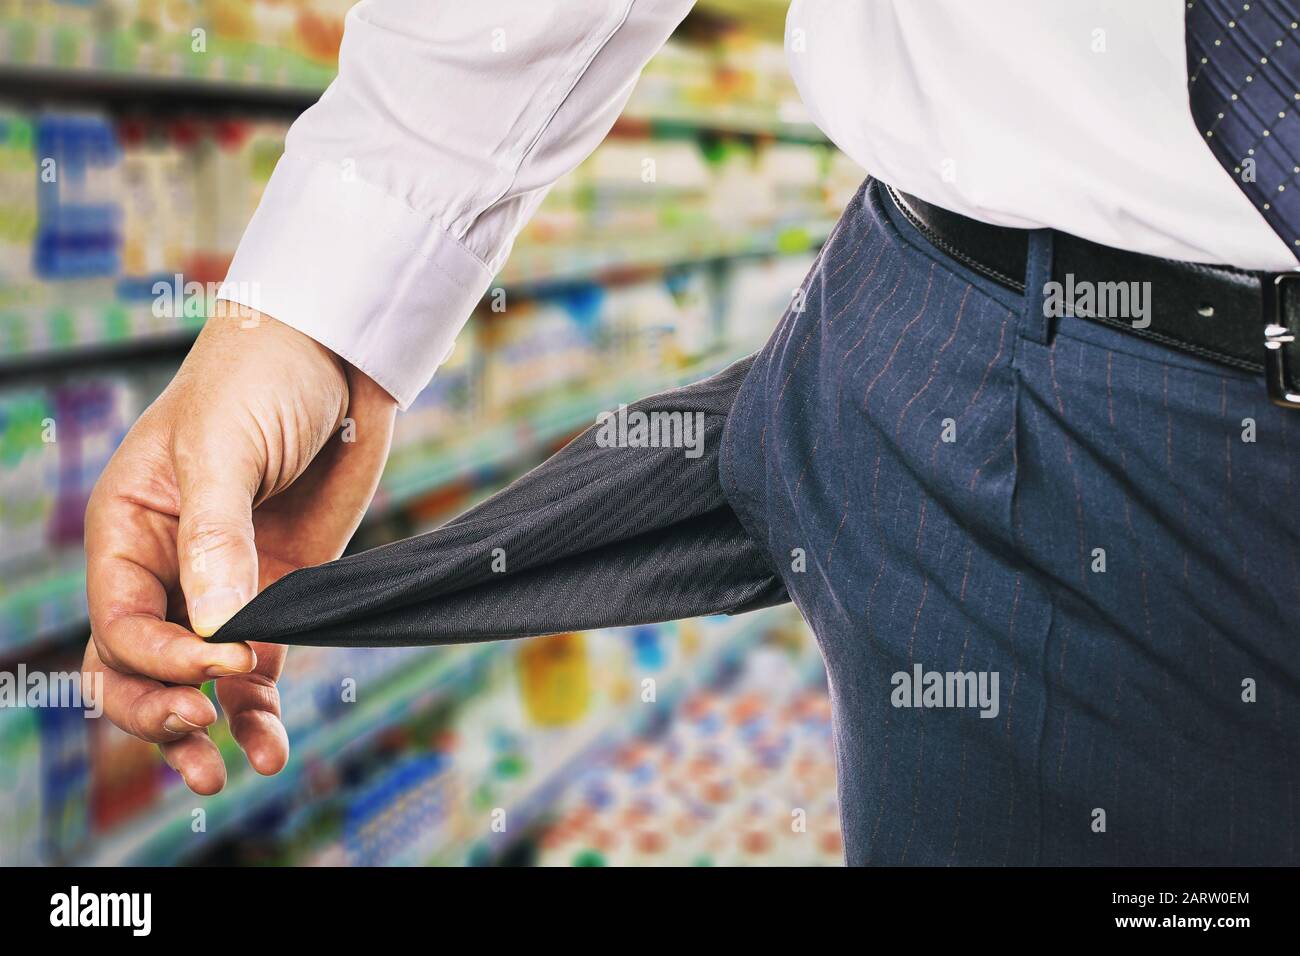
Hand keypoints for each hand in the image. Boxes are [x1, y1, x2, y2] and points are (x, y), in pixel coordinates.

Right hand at [83, 303, 395, 793]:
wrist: (336, 357)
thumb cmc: (260, 380)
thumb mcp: (225, 448)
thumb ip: (216, 537)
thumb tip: (215, 629)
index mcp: (129, 530)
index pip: (120, 621)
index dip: (160, 657)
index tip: (221, 659)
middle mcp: (166, 569)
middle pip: (134, 668)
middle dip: (157, 710)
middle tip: (199, 729)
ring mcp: (223, 589)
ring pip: (190, 683)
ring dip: (198, 731)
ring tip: (222, 772)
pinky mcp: (278, 599)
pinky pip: (256, 673)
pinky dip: (257, 713)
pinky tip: (269, 748)